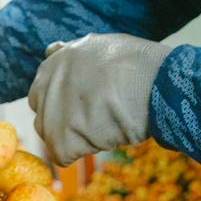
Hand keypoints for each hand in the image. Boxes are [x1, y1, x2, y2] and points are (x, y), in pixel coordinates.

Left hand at [27, 33, 170, 166]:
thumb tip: (52, 49)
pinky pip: (61, 155)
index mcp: (55, 62)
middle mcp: (46, 83)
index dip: (68, 100)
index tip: (91, 103)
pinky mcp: (60, 137)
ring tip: (104, 125)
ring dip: (74, 137)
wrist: (157, 82)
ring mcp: (50, 110)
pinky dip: (80, 153)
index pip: (45, 89)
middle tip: (97, 118)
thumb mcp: (100, 45)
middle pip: (44, 113)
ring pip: (51, 135)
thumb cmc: (138, 63)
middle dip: (64, 120)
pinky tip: (103, 138)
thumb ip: (72, 53)